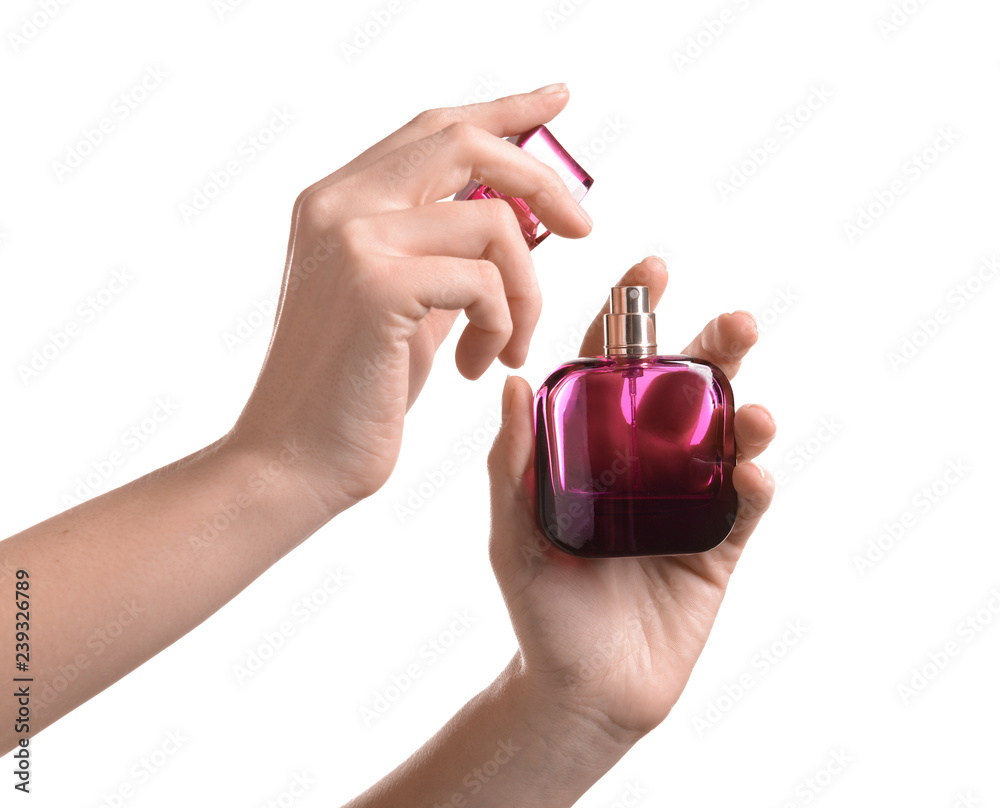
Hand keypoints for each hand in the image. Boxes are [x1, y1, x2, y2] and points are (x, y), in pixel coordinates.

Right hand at [231, 85, 591, 513]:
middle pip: (465, 142)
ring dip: (523, 293)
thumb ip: (444, 252)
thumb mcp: (405, 303)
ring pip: (492, 222)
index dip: (503, 109)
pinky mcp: (375, 284)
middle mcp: (338, 203)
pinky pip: (484, 279)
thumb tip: (516, 217)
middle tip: (581, 228)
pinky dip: (502, 326)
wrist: (294, 461)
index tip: (556, 101)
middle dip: (541, 180)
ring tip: (507, 347)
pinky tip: (478, 367)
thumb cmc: (353, 390)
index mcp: (338, 201)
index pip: (433, 130)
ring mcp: (353, 238)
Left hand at [487, 256, 776, 742]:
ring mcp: (686, 501)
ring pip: (727, 438)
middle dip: (713, 348)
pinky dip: (755, 487)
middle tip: (735, 322)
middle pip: (684, 390)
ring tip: (753, 407)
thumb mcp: (512, 533)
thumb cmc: (541, 606)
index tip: (651, 268)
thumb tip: (512, 383)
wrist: (579, 690)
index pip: (613, 367)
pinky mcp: (719, 548)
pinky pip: (745, 508)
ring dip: (748, 412)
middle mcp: (644, 461)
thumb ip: (513, 465)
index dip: (632, 316)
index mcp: (593, 446)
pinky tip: (753, 476)